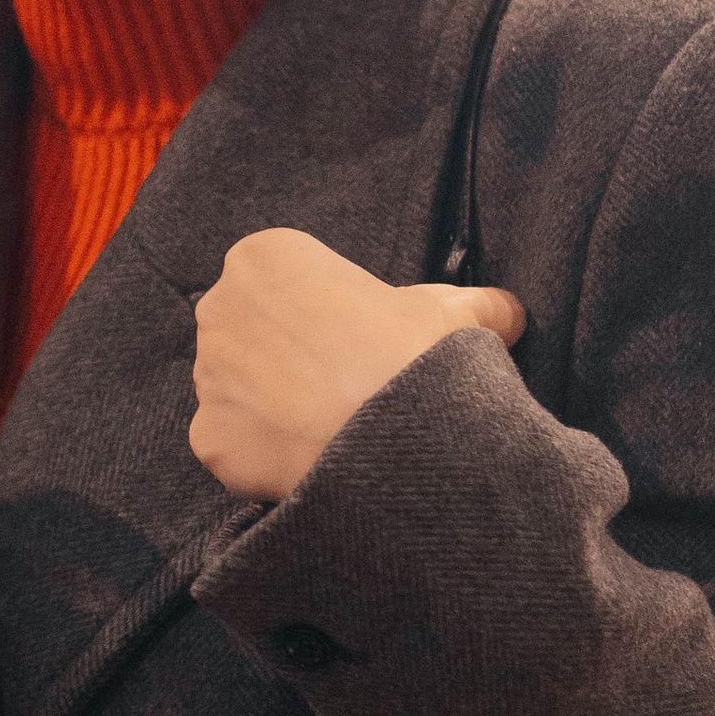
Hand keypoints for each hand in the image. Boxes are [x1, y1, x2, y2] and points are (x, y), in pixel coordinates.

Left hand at [191, 229, 524, 500]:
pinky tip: (308, 459)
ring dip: (273, 405)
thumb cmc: (419, 358)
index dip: (325, 314)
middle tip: (343, 386)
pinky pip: (230, 442)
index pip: (285, 283)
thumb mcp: (458, 314)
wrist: (400, 443)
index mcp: (265, 256)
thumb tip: (508, 312)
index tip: (359, 342)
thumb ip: (477, 303)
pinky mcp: (206, 436)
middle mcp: (219, 306)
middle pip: (251, 333)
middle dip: (287, 357)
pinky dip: (262, 454)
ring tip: (329, 426)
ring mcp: (207, 374)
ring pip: (237, 389)